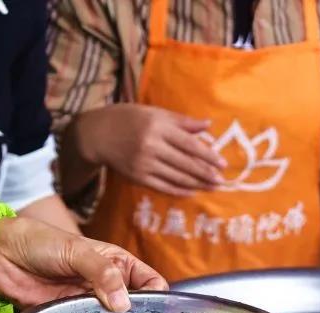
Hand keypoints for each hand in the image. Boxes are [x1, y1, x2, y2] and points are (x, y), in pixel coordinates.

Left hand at [0, 216, 167, 311]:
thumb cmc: (40, 241)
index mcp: (116, 264)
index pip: (149, 283)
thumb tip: (123, 302)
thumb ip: (102, 273)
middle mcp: (105, 286)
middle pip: (133, 309)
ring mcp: (86, 304)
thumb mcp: (77, 251)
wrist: (0, 254)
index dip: (158, 297)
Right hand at [75, 104, 225, 195]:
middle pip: (185, 163)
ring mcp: (144, 164)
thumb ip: (181, 121)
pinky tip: (191, 192)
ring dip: (196, 184)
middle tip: (221, 181)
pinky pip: (162, 186)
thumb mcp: (154, 113)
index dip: (207, 155)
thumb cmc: (129, 119)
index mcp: (158, 127)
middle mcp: (151, 146)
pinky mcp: (137, 177)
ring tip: (211, 187)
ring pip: (176, 177)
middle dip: (205, 173)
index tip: (222, 163)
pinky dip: (178, 190)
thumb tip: (207, 126)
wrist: (98, 135)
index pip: (189, 144)